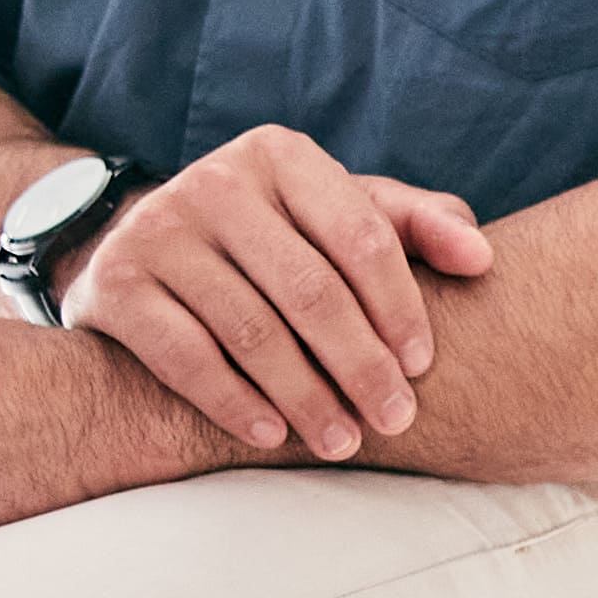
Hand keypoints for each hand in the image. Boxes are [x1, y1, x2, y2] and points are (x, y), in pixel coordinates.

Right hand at [68, 126, 498, 460]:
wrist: (136, 246)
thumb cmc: (270, 237)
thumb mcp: (337, 212)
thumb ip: (414, 224)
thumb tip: (482, 258)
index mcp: (280, 155)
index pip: (361, 235)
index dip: (399, 306)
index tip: (422, 366)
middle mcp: (214, 181)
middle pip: (310, 290)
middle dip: (360, 365)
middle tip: (395, 420)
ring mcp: (158, 231)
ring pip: (251, 331)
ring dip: (306, 397)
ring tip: (343, 441)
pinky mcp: (114, 285)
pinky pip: (186, 357)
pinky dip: (234, 402)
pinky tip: (274, 435)